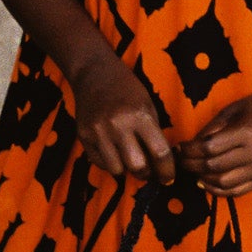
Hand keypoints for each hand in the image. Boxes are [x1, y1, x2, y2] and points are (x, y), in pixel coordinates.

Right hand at [72, 56, 174, 184]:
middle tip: (148, 171)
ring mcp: (98, 132)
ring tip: (128, 159)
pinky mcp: (83, 136)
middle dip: (146, 174)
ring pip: (116, 170)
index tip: (168, 178)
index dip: (167, 171)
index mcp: (140, 116)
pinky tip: (113, 152)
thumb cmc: (128, 90)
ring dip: (126, 169)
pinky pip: (100, 163)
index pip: (160, 153)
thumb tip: (161, 164)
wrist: (94, 73)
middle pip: (137, 166)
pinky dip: (109, 163)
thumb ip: (153, 134)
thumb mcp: (148, 106)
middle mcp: (118, 126)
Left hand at [179, 87, 251, 195]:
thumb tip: (191, 146)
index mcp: (246, 133)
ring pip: (223, 183)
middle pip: (213, 167)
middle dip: (191, 165)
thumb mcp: (234, 109)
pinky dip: (218, 190)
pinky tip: (206, 182)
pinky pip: (237, 191)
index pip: (209, 148)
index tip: (180, 147)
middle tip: (181, 160)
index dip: (189, 150)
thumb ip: (212, 128)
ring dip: (202, 178)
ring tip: (193, 170)